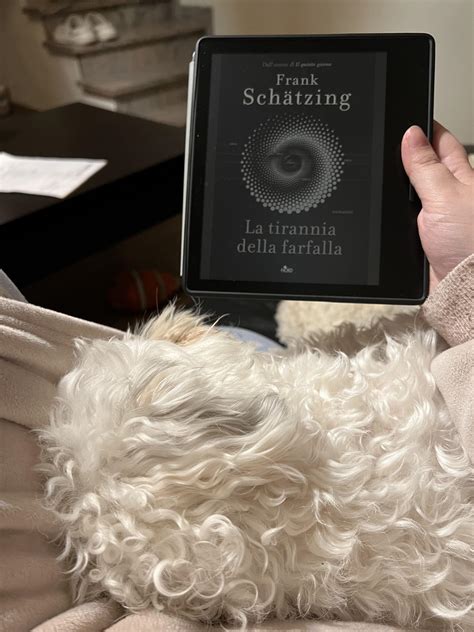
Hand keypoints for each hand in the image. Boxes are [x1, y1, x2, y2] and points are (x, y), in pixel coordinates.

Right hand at [401, 121, 472, 292]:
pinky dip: (392, 218)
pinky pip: (400, 221)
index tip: (401, 121)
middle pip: (420, 167)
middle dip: (402, 161)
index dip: (422, 130)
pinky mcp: (421, 239)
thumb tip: (411, 134)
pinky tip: (385, 215)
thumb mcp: (444, 195)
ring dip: (395, 194)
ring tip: (385, 188)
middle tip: (385, 153)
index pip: (440, 142)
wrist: (464, 288)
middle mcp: (448, 195)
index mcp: (462, 176)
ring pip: (407, 195)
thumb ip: (424, 166)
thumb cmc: (471, 243)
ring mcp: (434, 217)